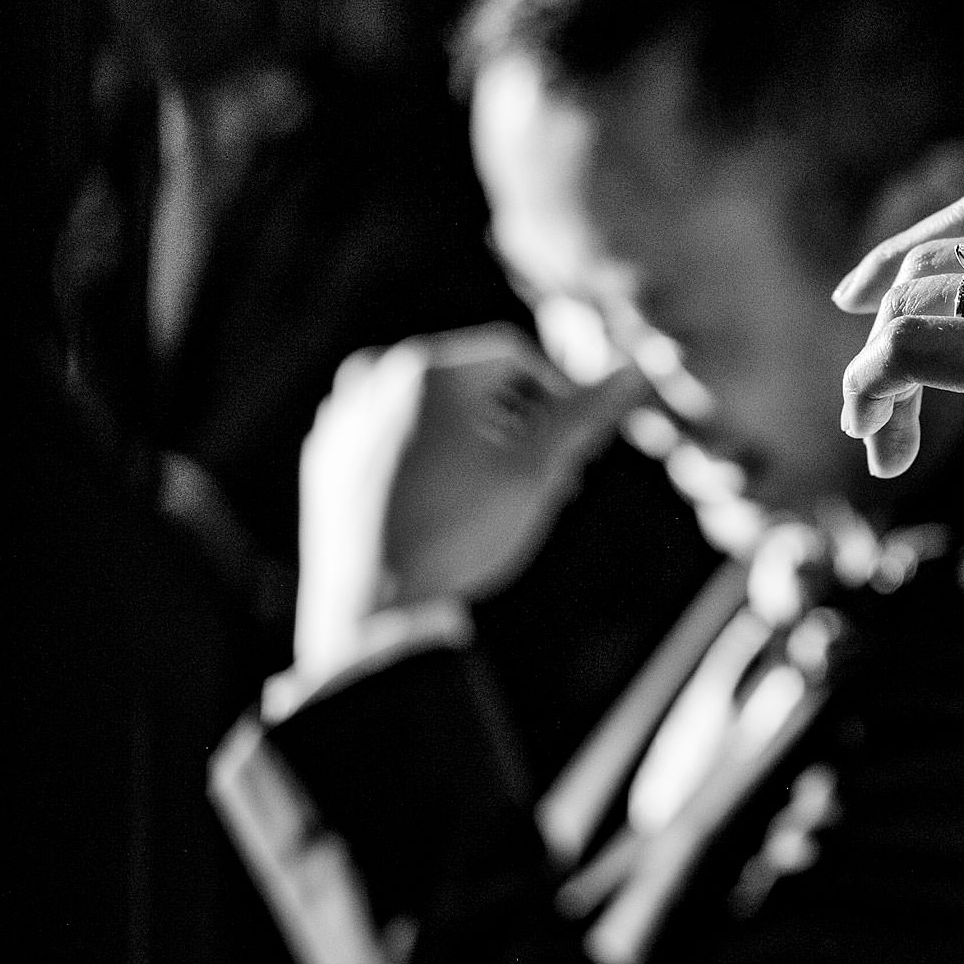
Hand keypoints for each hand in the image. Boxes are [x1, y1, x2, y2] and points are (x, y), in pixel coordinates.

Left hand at [296, 324, 651, 674]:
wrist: (371, 609)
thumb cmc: (458, 531)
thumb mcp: (536, 470)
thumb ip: (585, 415)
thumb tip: (637, 371)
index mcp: (423, 368)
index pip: (514, 354)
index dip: (560, 392)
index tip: (581, 439)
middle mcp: (372, 378)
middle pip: (472, 382)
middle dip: (522, 421)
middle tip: (554, 473)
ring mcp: (342, 420)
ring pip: (432, 412)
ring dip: (481, 439)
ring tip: (510, 492)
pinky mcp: (326, 459)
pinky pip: (393, 440)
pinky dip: (431, 458)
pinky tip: (454, 503)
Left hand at [834, 191, 963, 603]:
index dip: (927, 246)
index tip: (885, 288)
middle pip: (948, 245)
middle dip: (885, 292)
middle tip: (861, 363)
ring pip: (917, 298)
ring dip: (879, 370)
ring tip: (883, 443)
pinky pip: (906, 348)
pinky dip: (872, 388)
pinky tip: (881, 442)